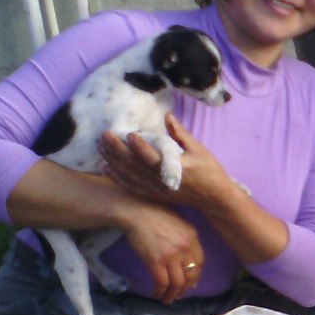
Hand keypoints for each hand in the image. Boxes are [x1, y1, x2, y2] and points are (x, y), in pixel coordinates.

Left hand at [101, 114, 238, 210]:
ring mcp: (157, 191)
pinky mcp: (154, 196)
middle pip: (135, 166)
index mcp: (176, 169)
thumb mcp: (199, 150)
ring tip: (101, 147)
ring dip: (114, 162)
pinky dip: (118, 178)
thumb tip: (167, 115)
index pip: (153, 157)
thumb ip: (180, 134)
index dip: (140, 146)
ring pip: (130, 176)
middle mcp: (163, 182)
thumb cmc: (209, 171)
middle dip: (118, 150)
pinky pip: (131, 187)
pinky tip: (106, 168)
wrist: (214, 198)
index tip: (129, 134)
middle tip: (105, 135)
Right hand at [118, 202, 205, 302]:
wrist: (136, 211)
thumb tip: (187, 262)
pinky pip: (162, 283)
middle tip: (178, 294)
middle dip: (185, 288)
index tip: (190, 284)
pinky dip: (160, 291)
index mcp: (193, 237)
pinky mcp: (155, 261)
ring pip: (177, 283)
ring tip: (168, 299)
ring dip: (173, 294)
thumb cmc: (154, 214)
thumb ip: (185, 240)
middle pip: (191, 275)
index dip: (195, 276)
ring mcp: (171, 255)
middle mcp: (185, 247)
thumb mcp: (178, 223)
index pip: (200, 263)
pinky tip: (157, 293)